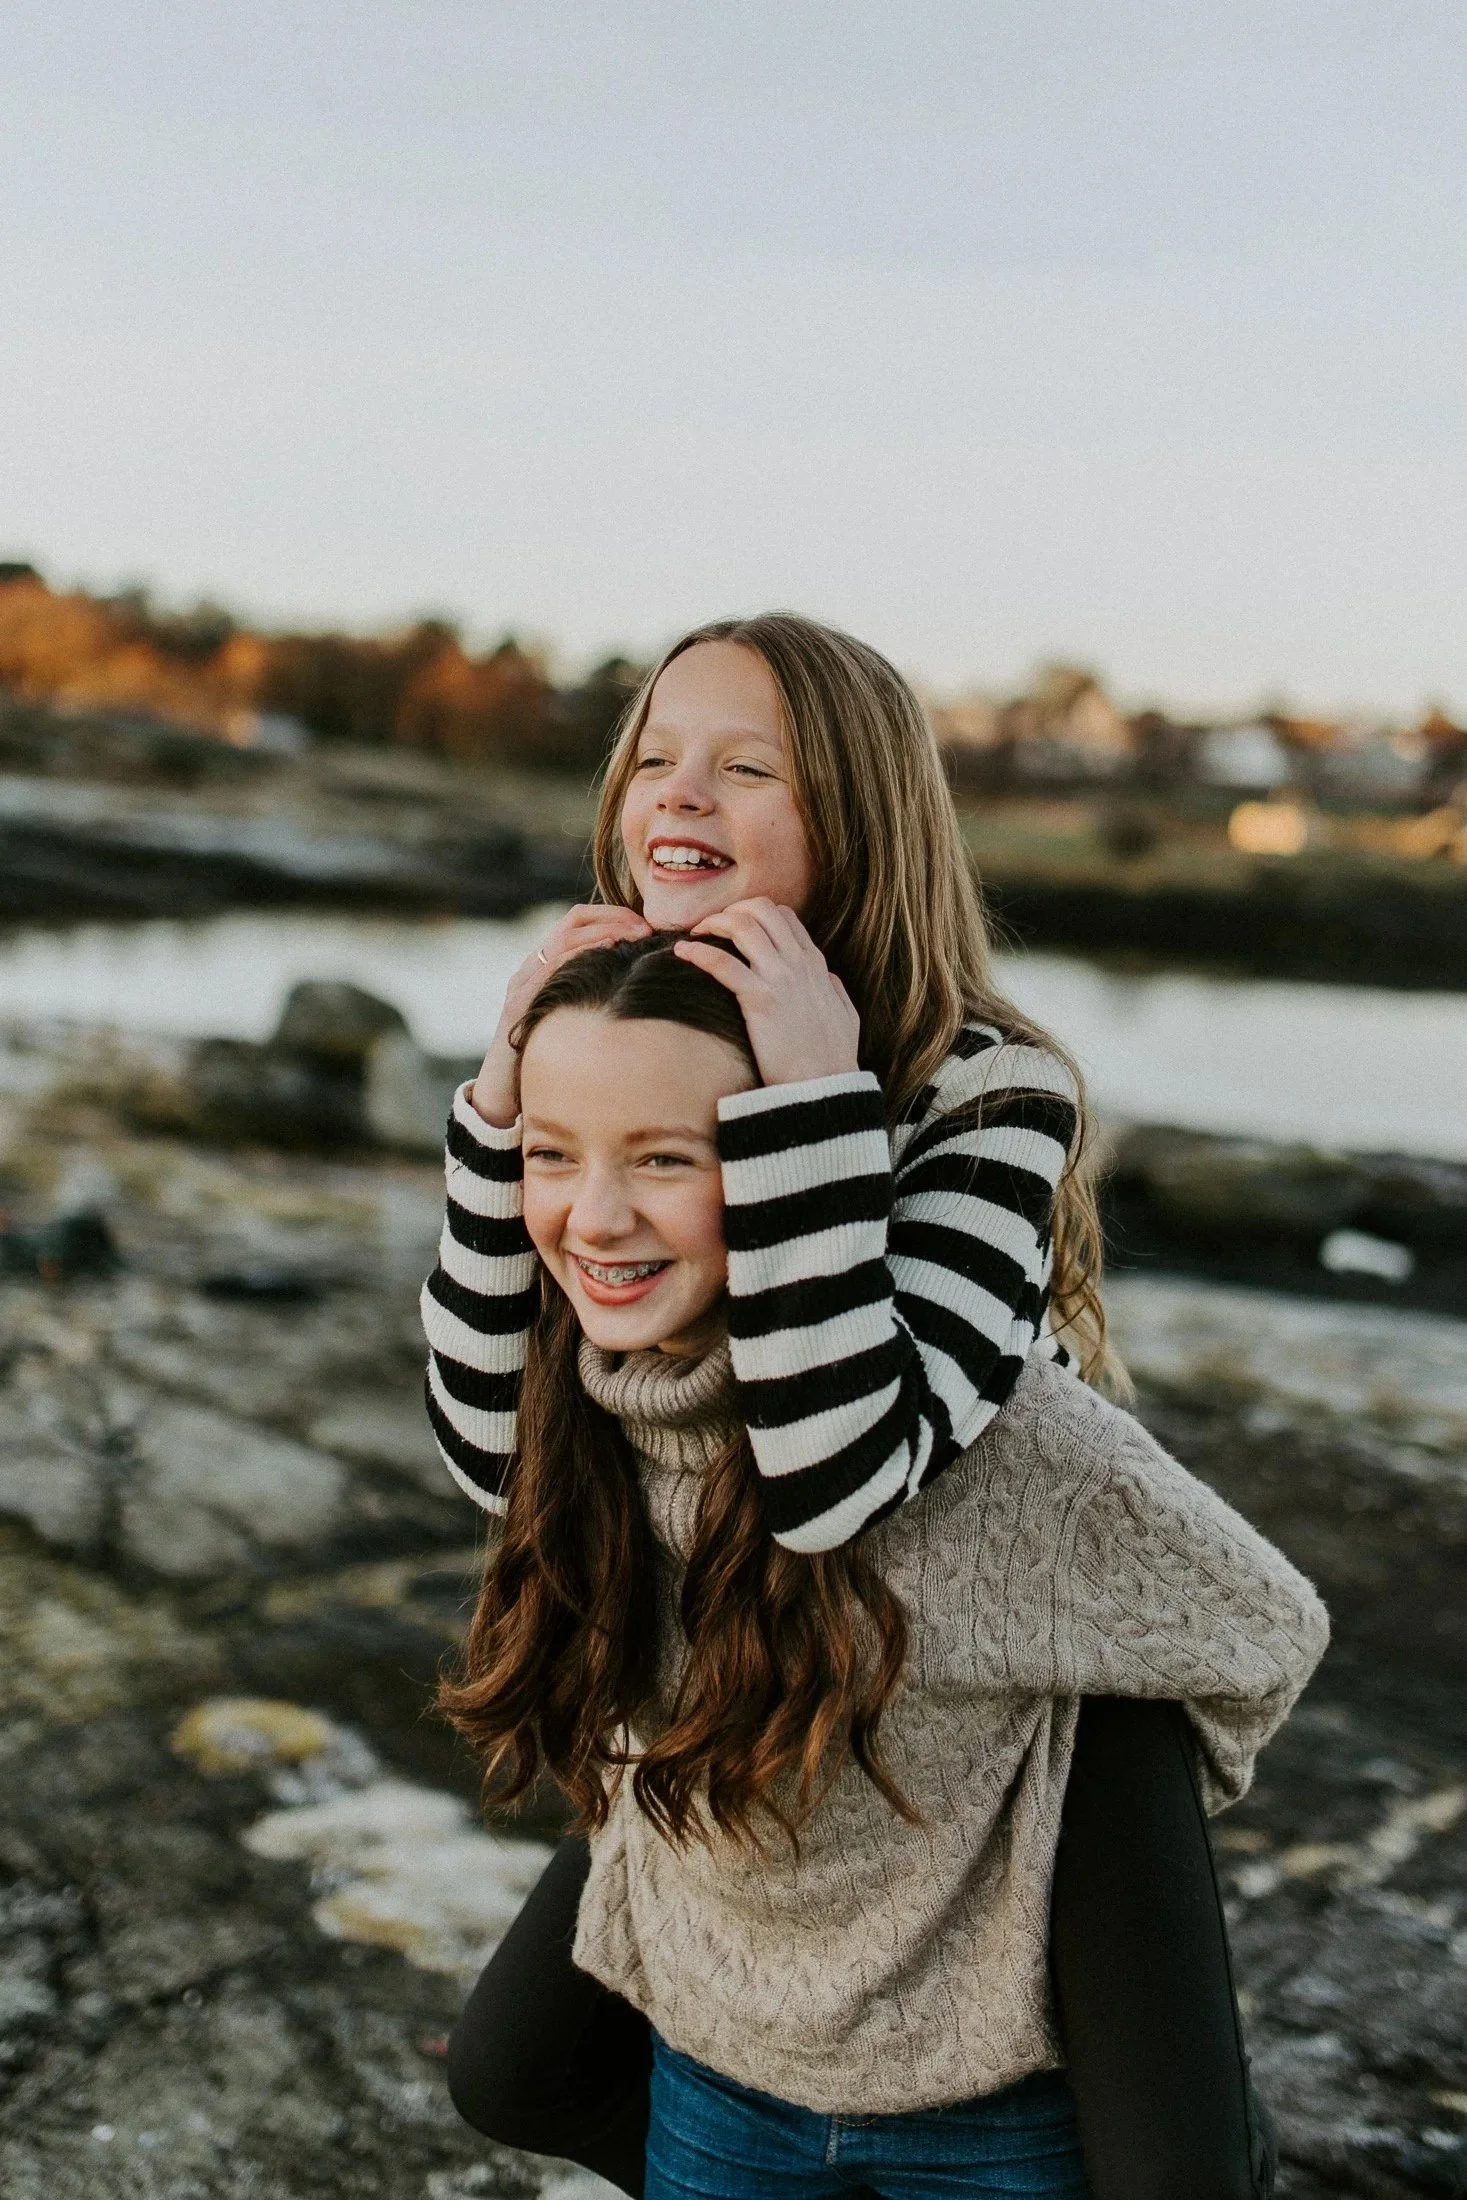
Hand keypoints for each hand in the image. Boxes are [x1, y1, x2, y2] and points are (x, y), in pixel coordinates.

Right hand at [470, 903, 650, 1124]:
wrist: (501, 1087)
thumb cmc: (544, 1053)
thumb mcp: (571, 1014)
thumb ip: (592, 994)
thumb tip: (636, 986)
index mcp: (544, 964)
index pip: (577, 920)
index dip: (612, 915)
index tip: (644, 924)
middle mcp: (532, 966)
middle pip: (573, 921)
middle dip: (613, 918)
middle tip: (645, 928)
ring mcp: (524, 982)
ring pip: (563, 938)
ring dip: (603, 932)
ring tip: (635, 937)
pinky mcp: (520, 1002)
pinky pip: (550, 970)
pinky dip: (580, 956)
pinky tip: (607, 953)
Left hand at [674, 900, 859, 1087]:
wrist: (823, 1087)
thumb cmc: (833, 1058)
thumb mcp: (845, 1015)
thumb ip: (833, 989)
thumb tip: (825, 977)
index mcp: (815, 965)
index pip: (784, 916)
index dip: (755, 913)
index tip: (735, 928)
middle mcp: (798, 963)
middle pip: (761, 910)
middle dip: (732, 910)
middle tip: (710, 928)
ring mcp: (780, 979)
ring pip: (742, 925)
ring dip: (713, 923)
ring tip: (695, 935)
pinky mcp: (759, 1000)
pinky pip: (723, 963)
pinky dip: (699, 952)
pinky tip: (683, 953)